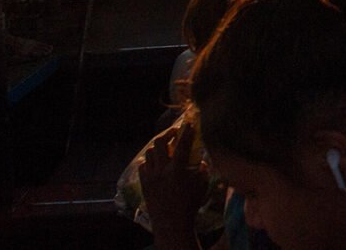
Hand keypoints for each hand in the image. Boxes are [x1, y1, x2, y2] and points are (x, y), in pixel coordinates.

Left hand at [140, 120, 205, 247]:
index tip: (189, 124)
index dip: (186, 131)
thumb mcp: (202, 184)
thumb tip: (200, 159)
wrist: (172, 223)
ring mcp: (150, 176)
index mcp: (177, 168)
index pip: (182, 143)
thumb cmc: (190, 204)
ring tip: (164, 148)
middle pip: (159, 142)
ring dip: (157, 148)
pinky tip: (155, 164)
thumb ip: (202, 168)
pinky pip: (143, 166)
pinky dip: (149, 161)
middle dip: (167, 134)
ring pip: (149, 153)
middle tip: (174, 133)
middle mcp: (161, 169)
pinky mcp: (144, 183)